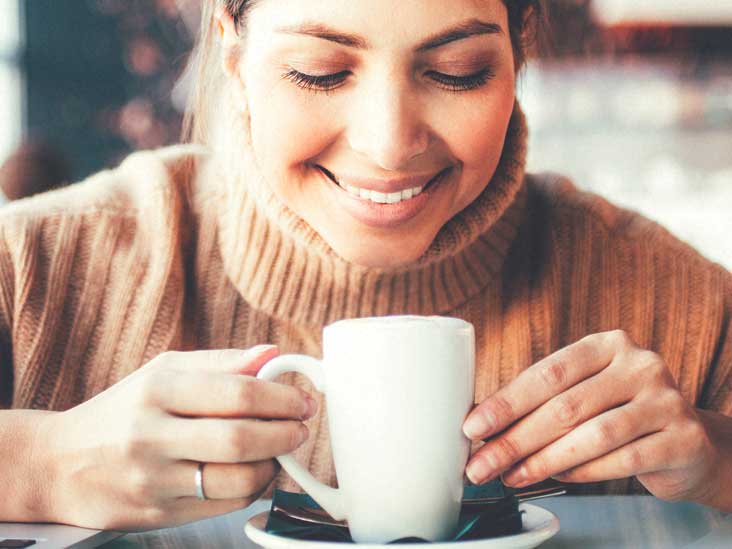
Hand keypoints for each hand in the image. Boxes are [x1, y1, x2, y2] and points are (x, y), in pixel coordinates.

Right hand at [36, 346, 316, 530]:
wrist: (59, 464)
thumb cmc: (122, 410)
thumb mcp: (163, 372)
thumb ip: (222, 363)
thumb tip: (273, 354)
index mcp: (157, 389)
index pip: (238, 392)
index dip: (282, 397)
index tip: (303, 400)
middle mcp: (151, 434)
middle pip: (241, 438)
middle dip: (286, 433)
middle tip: (301, 427)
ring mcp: (153, 479)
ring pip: (238, 478)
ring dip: (273, 466)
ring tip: (278, 451)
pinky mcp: (158, 513)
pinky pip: (225, 504)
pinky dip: (252, 488)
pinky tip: (253, 472)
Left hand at [462, 330, 721, 505]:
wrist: (689, 442)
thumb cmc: (621, 413)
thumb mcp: (586, 392)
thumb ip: (543, 401)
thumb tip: (482, 424)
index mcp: (607, 345)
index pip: (548, 372)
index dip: (506, 402)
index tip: (474, 426)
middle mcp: (639, 365)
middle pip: (565, 406)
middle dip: (515, 440)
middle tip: (482, 464)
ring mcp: (666, 400)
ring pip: (592, 435)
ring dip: (543, 461)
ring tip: (513, 475)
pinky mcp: (683, 438)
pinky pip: (622, 460)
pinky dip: (583, 473)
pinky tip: (558, 477)